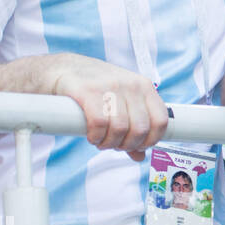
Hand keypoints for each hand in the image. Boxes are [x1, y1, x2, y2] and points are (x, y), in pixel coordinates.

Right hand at [47, 55, 168, 161]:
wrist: (63, 68)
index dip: (151, 140)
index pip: (161, 120)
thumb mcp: (121, 102)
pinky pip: (99, 123)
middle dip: (127, 145)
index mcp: (145, 86)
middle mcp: (131, 85)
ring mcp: (111, 86)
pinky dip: (96, 137)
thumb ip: (132, 127)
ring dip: (109, 143)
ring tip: (101, 141)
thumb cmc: (96, 87)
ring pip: (120, 128)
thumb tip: (140, 156)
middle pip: (140, 129)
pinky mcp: (88, 90)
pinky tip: (92, 136)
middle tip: (114, 145)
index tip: (137, 146)